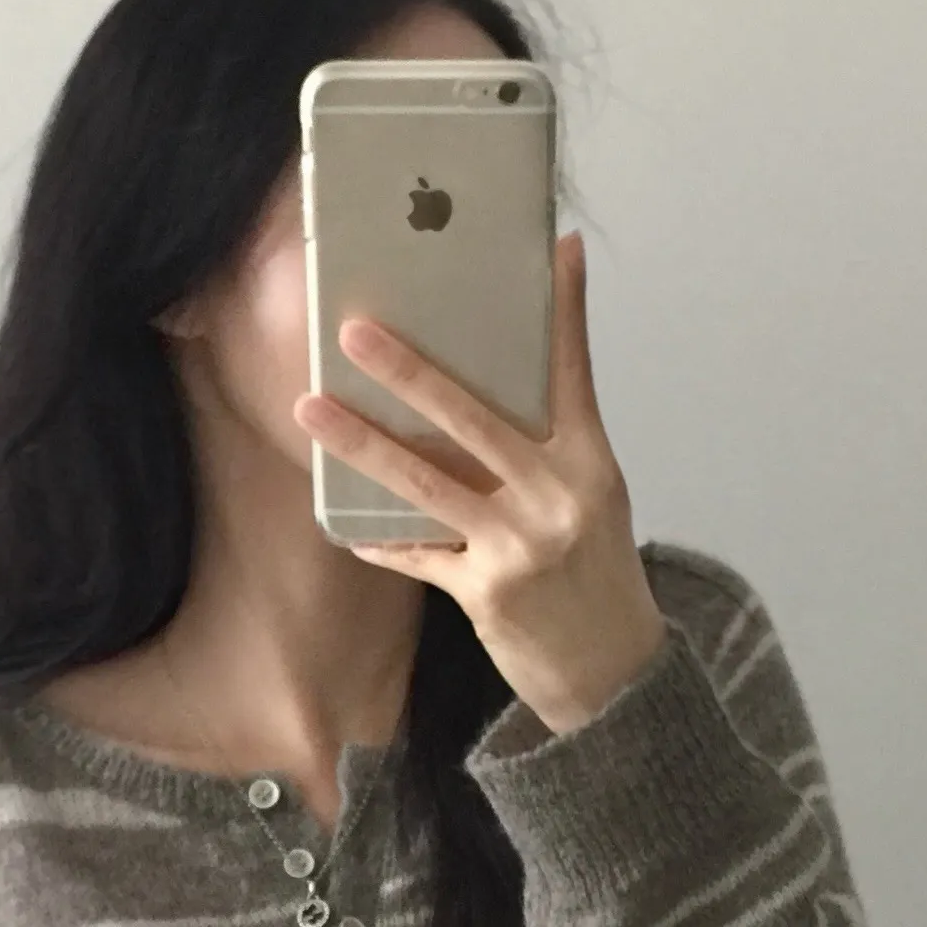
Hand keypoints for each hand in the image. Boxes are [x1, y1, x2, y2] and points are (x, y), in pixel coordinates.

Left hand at [291, 230, 669, 737]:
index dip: (563, 313)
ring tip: (311, 408)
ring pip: (426, 484)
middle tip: (355, 332)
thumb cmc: (594, 572)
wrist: (614, 674)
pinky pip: (417, 556)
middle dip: (410, 372)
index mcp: (590, 464)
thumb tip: (514, 379)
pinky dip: (378, 538)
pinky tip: (340, 519)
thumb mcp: (595, 497)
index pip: (572, 374)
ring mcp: (519, 548)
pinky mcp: (485, 593)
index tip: (553, 252)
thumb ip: (556, 439)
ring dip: (362, 443)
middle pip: (474, 420)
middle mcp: (558, 499)